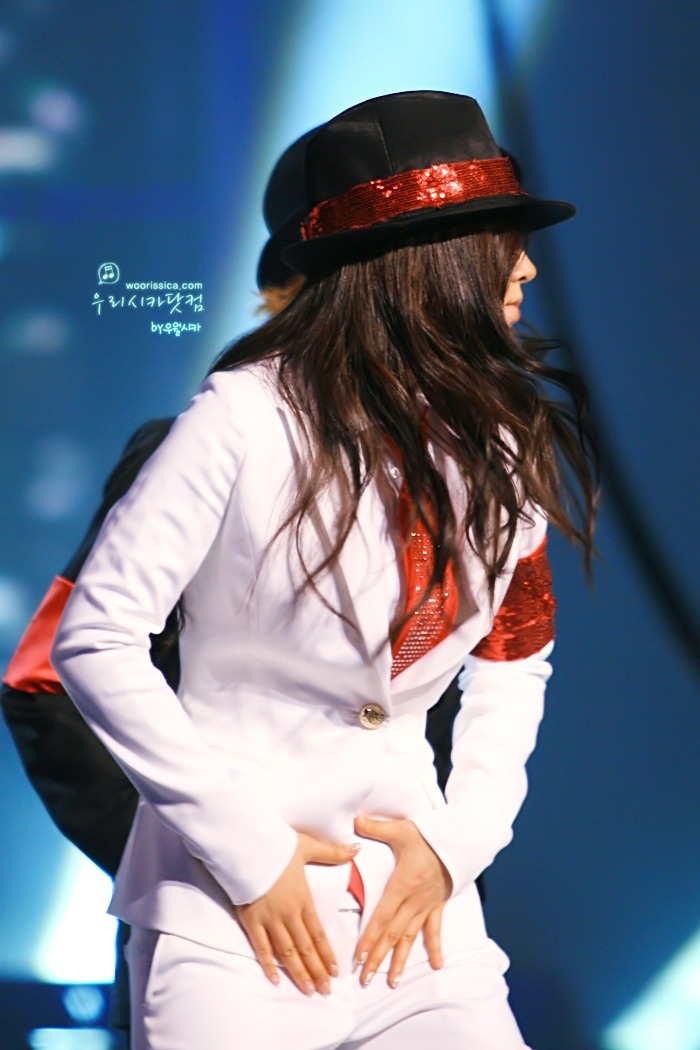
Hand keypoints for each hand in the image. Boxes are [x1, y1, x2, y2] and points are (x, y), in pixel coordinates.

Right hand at [236, 832, 356, 996]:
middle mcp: (288, 914)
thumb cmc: (277, 845)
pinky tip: (275, 978)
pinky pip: (261, 947)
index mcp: (303, 899)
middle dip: (317, 971)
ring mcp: (269, 919)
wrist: (246, 845)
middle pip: (305, 948)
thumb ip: (333, 852)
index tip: (335, 972)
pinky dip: (268, 964)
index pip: (318, 933)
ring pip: (287, 952)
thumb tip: (356, 849)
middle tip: (325, 991)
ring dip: (298, 973)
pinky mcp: (251, 921)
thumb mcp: (308, 846)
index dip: (327, 954)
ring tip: (308, 990)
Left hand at [352, 816, 451, 988]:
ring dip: (401, 959)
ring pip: (410, 936)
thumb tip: (354, 821)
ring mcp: (427, 905)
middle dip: (378, 957)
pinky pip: (435, 930)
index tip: (359, 957)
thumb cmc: (430, 835)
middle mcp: (414, 900)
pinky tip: (436, 965)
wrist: (460, 840)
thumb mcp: (401, 829)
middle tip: (366, 977)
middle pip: (393, 933)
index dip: (370, 938)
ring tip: (392, 981)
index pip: (382, 916)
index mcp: (403, 884)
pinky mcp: (438, 904)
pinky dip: (434, 948)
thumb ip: (375, 828)